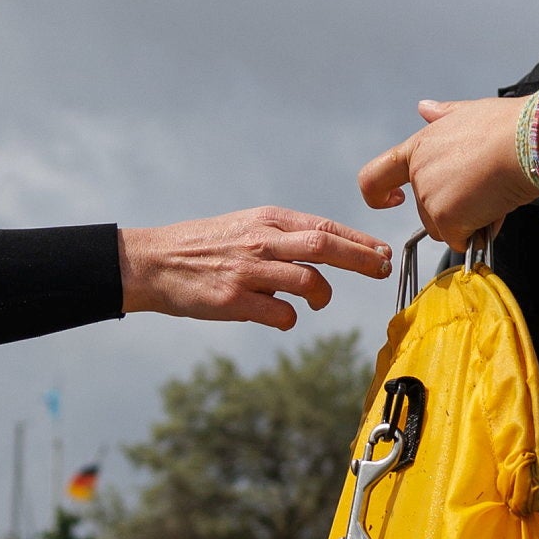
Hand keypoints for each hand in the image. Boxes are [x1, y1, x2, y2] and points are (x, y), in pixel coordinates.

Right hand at [119, 208, 388, 328]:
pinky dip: (289, 318)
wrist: (154, 262)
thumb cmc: (206, 247)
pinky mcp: (235, 300)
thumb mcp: (246, 227)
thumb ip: (284, 237)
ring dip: (323, 296)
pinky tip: (280, 316)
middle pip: (326, 246)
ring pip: (309, 281)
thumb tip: (326, 251)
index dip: (359, 241)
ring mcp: (249, 271)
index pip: (325, 226)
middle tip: (383, 271)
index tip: (383, 253)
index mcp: (267, 220)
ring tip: (319, 301)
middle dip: (362, 259)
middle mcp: (262, 241)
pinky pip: (281, 314)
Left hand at [361, 98, 534, 245]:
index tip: (393, 199)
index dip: (378, 194)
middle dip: (452, 211)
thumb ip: (442, 116)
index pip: (375, 176)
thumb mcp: (468, 112)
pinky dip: (477, 234)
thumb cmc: (507, 127)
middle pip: (424, 210)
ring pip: (443, 228)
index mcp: (419, 147)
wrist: (528, 142)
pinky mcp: (447, 219)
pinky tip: (494, 211)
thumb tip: (425, 108)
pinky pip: (459, 240)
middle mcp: (419, 173)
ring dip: (466, 223)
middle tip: (482, 193)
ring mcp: (430, 197)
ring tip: (492, 198)